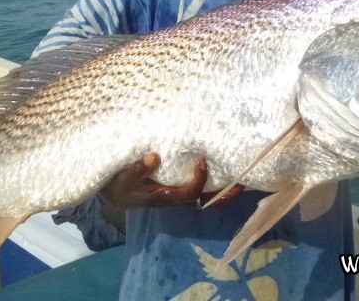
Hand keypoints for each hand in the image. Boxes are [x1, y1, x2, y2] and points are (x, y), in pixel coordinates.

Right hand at [99, 152, 243, 209]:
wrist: (115, 192)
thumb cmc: (120, 185)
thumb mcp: (124, 177)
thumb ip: (137, 169)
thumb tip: (153, 157)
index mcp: (165, 197)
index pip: (190, 192)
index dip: (199, 180)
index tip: (202, 162)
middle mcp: (176, 198)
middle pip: (205, 200)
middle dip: (224, 194)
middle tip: (243, 184)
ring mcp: (178, 194)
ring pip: (205, 196)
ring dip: (222, 189)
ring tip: (240, 178)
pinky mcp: (177, 187)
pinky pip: (200, 188)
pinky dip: (213, 183)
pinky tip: (223, 171)